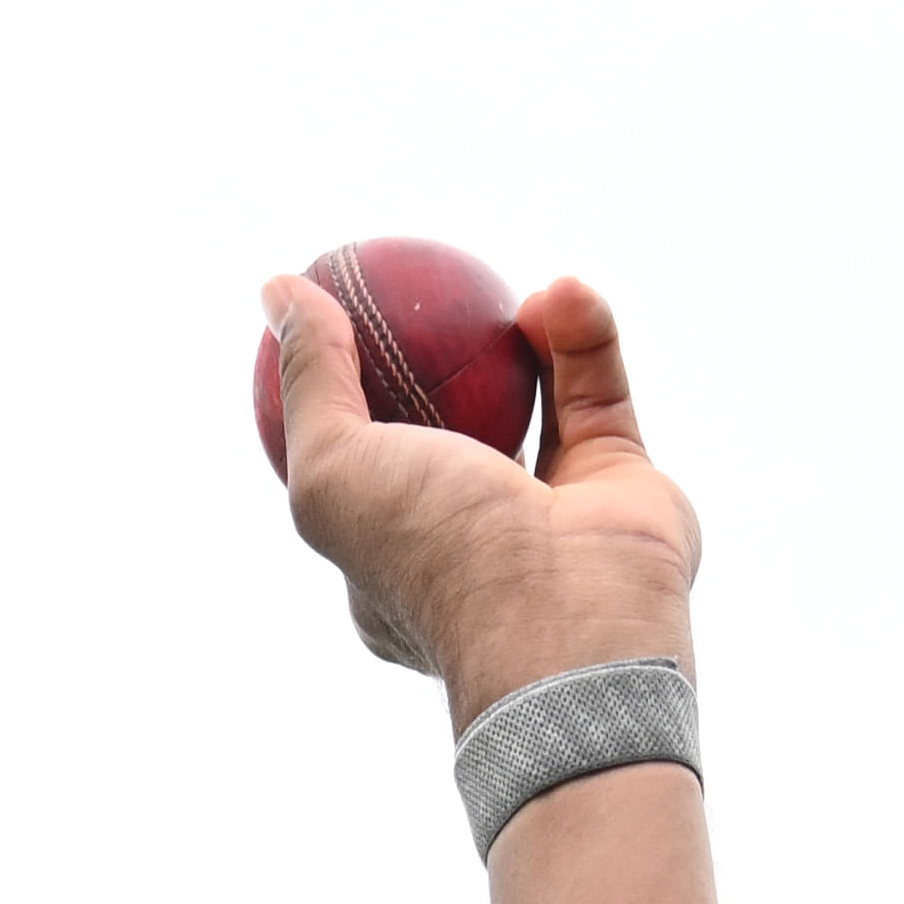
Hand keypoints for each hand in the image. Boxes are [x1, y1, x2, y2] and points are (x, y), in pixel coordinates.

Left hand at [265, 263, 691, 704]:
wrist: (565, 619)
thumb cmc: (435, 554)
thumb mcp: (331, 469)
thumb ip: (309, 381)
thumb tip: (281, 289)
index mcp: (394, 559)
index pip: (362, 466)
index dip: (350, 395)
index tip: (342, 317)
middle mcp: (473, 539)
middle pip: (448, 427)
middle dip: (439, 361)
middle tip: (426, 291)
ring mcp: (551, 515)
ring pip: (531, 400)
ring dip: (517, 335)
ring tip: (492, 284)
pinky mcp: (621, 485)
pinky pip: (597, 392)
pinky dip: (582, 338)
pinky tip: (557, 289)